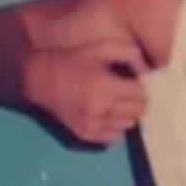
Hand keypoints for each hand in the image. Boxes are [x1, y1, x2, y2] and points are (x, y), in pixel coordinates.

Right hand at [26, 40, 150, 144]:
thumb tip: (146, 70)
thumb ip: (127, 53)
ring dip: (127, 114)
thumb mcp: (99, 48)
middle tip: (127, 93)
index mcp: (106, 86)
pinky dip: (115, 127)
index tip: (131, 82)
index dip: (139, 87)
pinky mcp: (85, 134)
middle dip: (136, 101)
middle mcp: (101, 109)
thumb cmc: (71, 60)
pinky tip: (108, 115)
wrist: (38, 78)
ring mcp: (93, 124)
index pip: (141, 95)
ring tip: (116, 103)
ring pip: (128, 124)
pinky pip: (114, 137)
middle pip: (138, 111)